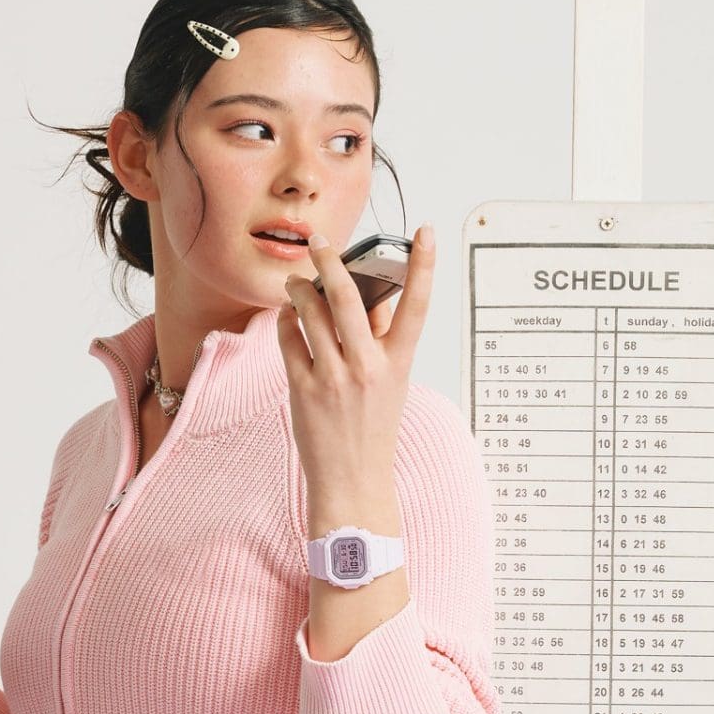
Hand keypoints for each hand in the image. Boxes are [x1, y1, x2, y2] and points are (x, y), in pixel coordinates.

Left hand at [277, 223, 433, 494]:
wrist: (353, 483)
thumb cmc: (373, 431)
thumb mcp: (392, 385)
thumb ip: (383, 342)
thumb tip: (372, 299)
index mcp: (398, 364)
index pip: (418, 306)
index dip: (425, 265)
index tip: (427, 231)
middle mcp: (367, 367)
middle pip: (348, 297)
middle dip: (331, 260)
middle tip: (318, 240)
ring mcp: (333, 378)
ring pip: (311, 313)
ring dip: (300, 289)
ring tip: (297, 282)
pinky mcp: (303, 389)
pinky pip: (289, 339)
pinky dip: (286, 321)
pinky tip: (288, 316)